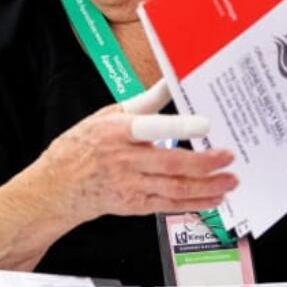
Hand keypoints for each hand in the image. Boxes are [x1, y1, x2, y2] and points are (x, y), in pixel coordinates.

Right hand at [36, 80, 237, 224]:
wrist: (56, 188)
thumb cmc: (83, 146)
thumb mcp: (107, 116)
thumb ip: (143, 103)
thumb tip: (170, 81)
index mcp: (117, 132)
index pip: (150, 127)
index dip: (178, 126)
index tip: (204, 124)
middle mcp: (124, 160)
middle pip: (170, 164)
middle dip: (205, 163)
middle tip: (229, 157)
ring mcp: (129, 186)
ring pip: (174, 189)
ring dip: (207, 187)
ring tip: (229, 181)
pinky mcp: (134, 205)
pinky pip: (169, 205)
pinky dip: (194, 203)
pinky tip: (213, 197)